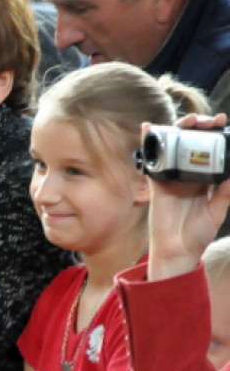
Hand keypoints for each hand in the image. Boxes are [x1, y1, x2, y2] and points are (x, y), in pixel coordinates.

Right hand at [145, 114, 229, 279]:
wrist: (177, 250)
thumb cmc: (197, 234)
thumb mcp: (216, 211)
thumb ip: (224, 193)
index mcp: (204, 180)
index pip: (209, 152)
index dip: (214, 136)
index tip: (223, 124)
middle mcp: (187, 175)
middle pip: (190, 144)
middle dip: (199, 128)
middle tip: (208, 121)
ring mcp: (171, 177)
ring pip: (173, 147)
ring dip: (178, 130)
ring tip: (188, 121)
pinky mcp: (156, 182)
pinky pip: (152, 160)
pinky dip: (149, 143)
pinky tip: (148, 128)